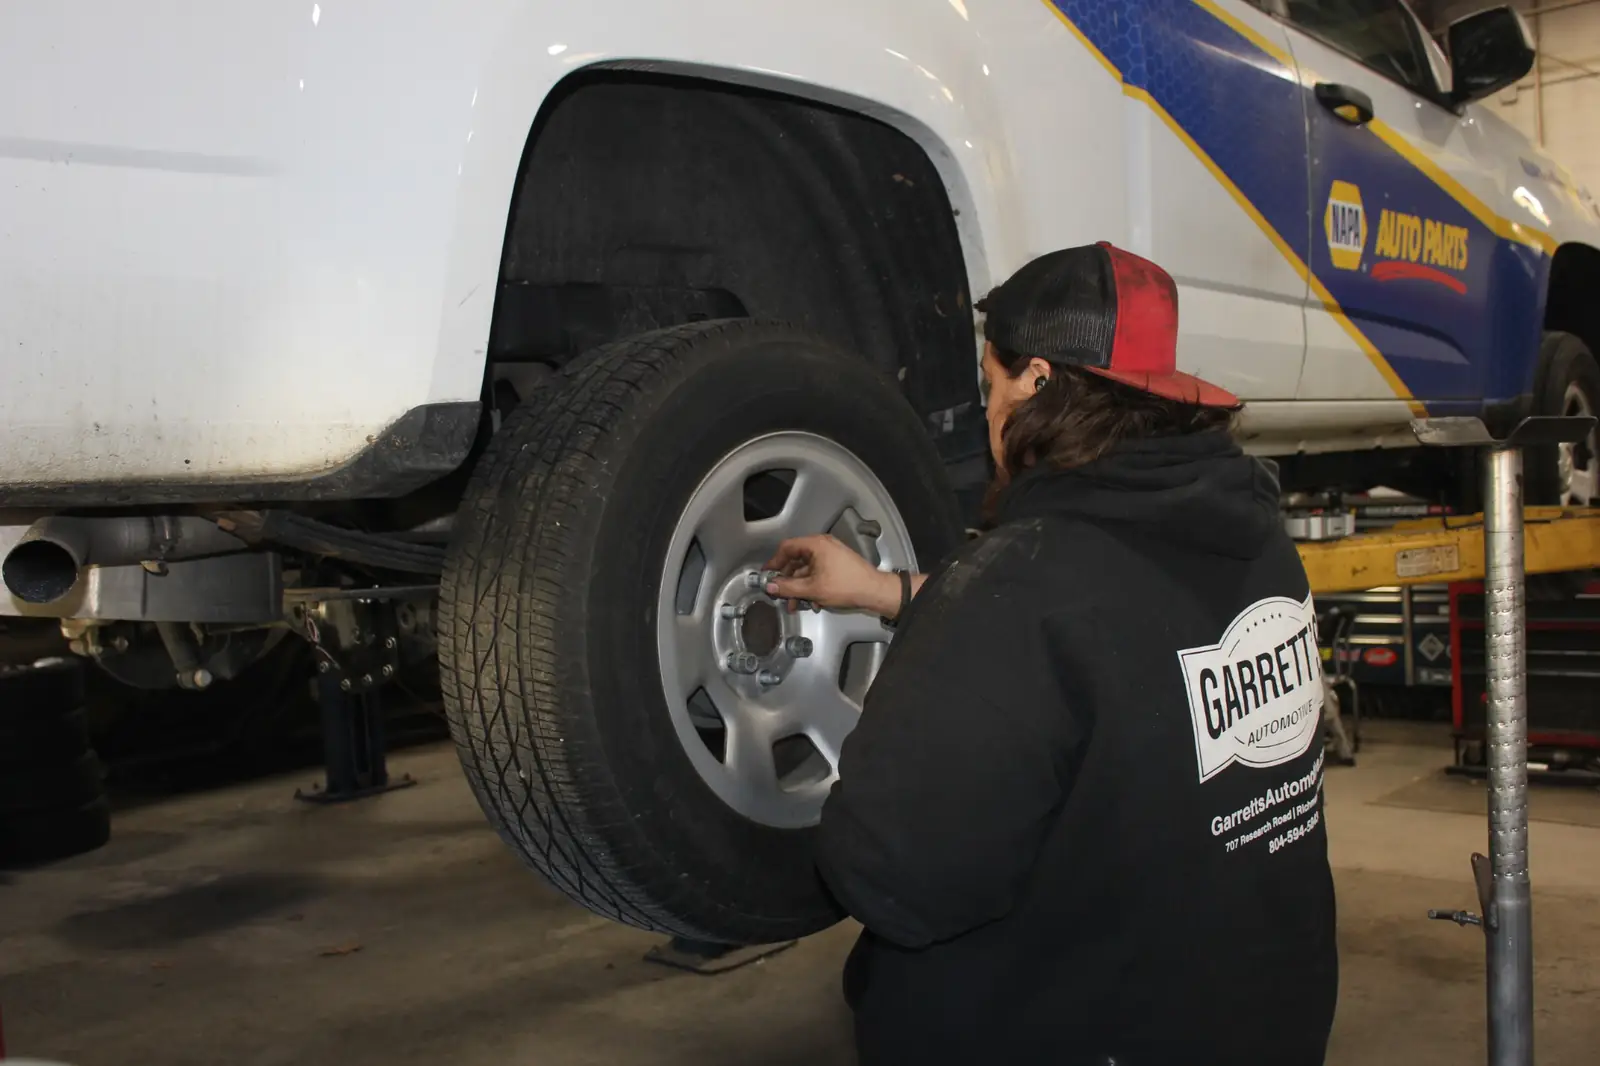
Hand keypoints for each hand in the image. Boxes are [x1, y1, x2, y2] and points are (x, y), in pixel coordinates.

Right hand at [763, 535, 901, 616]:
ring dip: (800, 587)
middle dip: (788, 580)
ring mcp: (830, 554)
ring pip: (806, 569)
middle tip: (781, 595)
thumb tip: (770, 586)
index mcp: (816, 545)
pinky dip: (812, 586)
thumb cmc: (846, 586)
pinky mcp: (836, 564)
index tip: (767, 575)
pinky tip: (813, 602)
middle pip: (796, 560)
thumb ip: (788, 587)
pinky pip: (817, 572)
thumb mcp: (812, 589)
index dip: (774, 562)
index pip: (787, 548)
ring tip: (797, 605)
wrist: (874, 591)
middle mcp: (822, 545)